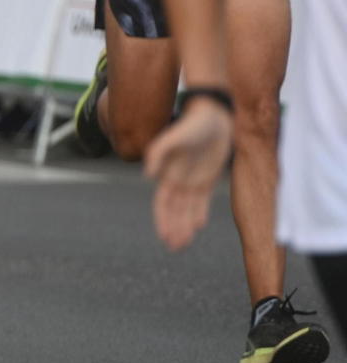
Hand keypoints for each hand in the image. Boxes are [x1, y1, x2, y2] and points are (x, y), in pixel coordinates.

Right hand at [144, 98, 233, 250]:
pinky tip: (199, 225)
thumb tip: (147, 174)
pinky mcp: (207, 176)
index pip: (164, 202)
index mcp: (169, 172)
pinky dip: (199, 212)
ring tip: (183, 243)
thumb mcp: (176, 136)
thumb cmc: (193, 123)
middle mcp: (179, 178)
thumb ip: (160, 151)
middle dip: (173, 228)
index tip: (165, 237)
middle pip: (174, 209)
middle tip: (174, 247)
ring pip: (187, 208)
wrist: (215, 115)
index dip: (163, 220)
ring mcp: (193, 178)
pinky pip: (202, 199)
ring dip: (184, 225)